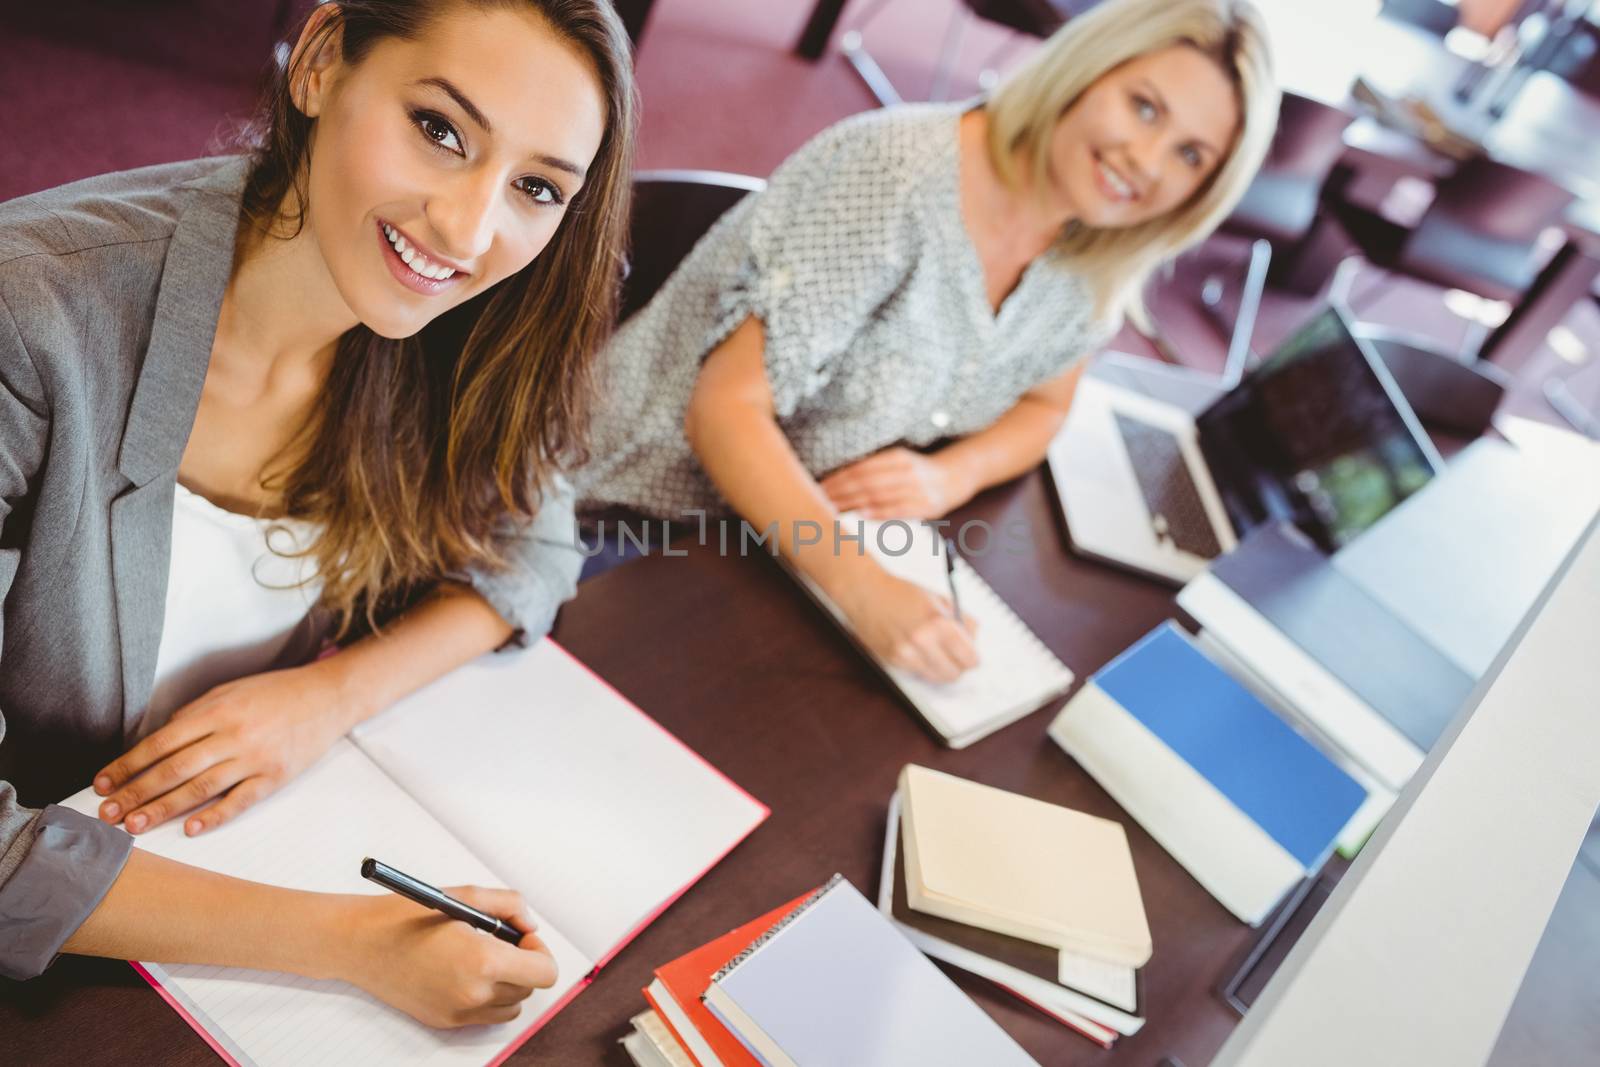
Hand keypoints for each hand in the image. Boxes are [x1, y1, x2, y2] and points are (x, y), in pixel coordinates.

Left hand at [94, 660, 362, 836]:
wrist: (329, 697)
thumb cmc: (276, 693)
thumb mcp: (230, 691)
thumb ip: (194, 715)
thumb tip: (158, 741)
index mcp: (216, 710)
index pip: (160, 743)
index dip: (128, 765)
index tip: (104, 783)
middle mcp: (233, 735)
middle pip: (174, 770)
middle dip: (136, 793)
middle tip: (108, 814)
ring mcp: (255, 758)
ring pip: (200, 788)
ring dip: (163, 809)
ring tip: (135, 825)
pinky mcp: (275, 776)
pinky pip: (239, 801)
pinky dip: (213, 816)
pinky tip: (190, 828)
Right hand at [334, 886, 558, 1027]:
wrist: (359, 943)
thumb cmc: (407, 915)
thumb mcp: (466, 895)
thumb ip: (509, 906)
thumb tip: (530, 925)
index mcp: (483, 960)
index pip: (545, 972)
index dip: (540, 951)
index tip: (523, 936)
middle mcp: (474, 993)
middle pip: (529, 988)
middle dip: (524, 963)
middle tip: (502, 940)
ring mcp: (459, 1012)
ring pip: (511, 1005)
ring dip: (508, 982)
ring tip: (482, 957)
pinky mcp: (445, 1022)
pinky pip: (486, 1016)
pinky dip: (487, 997)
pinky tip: (465, 972)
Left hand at [820, 447, 972, 519]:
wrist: (956, 477)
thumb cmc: (919, 471)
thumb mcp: (900, 462)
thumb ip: (876, 469)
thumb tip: (840, 481)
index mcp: (897, 457)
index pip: (862, 468)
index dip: (839, 478)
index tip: (820, 486)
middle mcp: (907, 471)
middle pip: (866, 482)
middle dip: (840, 492)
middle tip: (819, 500)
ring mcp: (917, 489)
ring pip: (879, 496)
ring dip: (852, 504)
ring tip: (832, 510)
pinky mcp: (926, 506)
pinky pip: (898, 510)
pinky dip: (878, 513)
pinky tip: (861, 515)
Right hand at [840, 567, 978, 683]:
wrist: (866, 593)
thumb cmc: (902, 593)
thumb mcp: (939, 599)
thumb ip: (962, 620)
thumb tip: (974, 639)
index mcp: (938, 623)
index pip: (969, 658)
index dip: (972, 656)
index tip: (970, 654)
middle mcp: (922, 641)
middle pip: (954, 673)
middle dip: (958, 665)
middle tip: (955, 655)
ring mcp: (906, 654)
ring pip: (937, 678)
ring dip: (941, 669)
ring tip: (937, 653)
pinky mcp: (893, 661)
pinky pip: (918, 673)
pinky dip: (923, 666)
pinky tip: (918, 650)